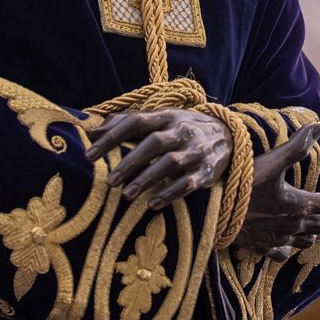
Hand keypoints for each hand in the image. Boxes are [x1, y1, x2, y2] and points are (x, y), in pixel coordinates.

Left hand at [96, 108, 233, 209]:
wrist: (229, 135)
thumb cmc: (182, 127)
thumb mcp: (159, 118)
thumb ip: (126, 122)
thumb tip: (90, 129)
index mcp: (167, 116)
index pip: (136, 121)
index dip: (112, 136)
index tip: (90, 155)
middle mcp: (182, 130)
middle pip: (154, 144)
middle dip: (130, 162)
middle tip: (109, 181)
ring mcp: (196, 151)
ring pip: (170, 163)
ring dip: (147, 179)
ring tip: (126, 195)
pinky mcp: (207, 171)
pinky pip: (188, 183)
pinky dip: (170, 194)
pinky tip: (152, 204)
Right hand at [232, 123, 319, 261]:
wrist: (212, 213)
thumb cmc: (243, 186)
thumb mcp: (272, 162)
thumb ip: (297, 146)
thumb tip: (318, 128)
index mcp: (300, 206)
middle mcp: (294, 226)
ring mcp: (279, 240)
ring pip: (309, 240)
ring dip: (316, 226)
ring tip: (314, 213)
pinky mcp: (263, 248)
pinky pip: (285, 252)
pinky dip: (293, 243)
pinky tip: (288, 237)